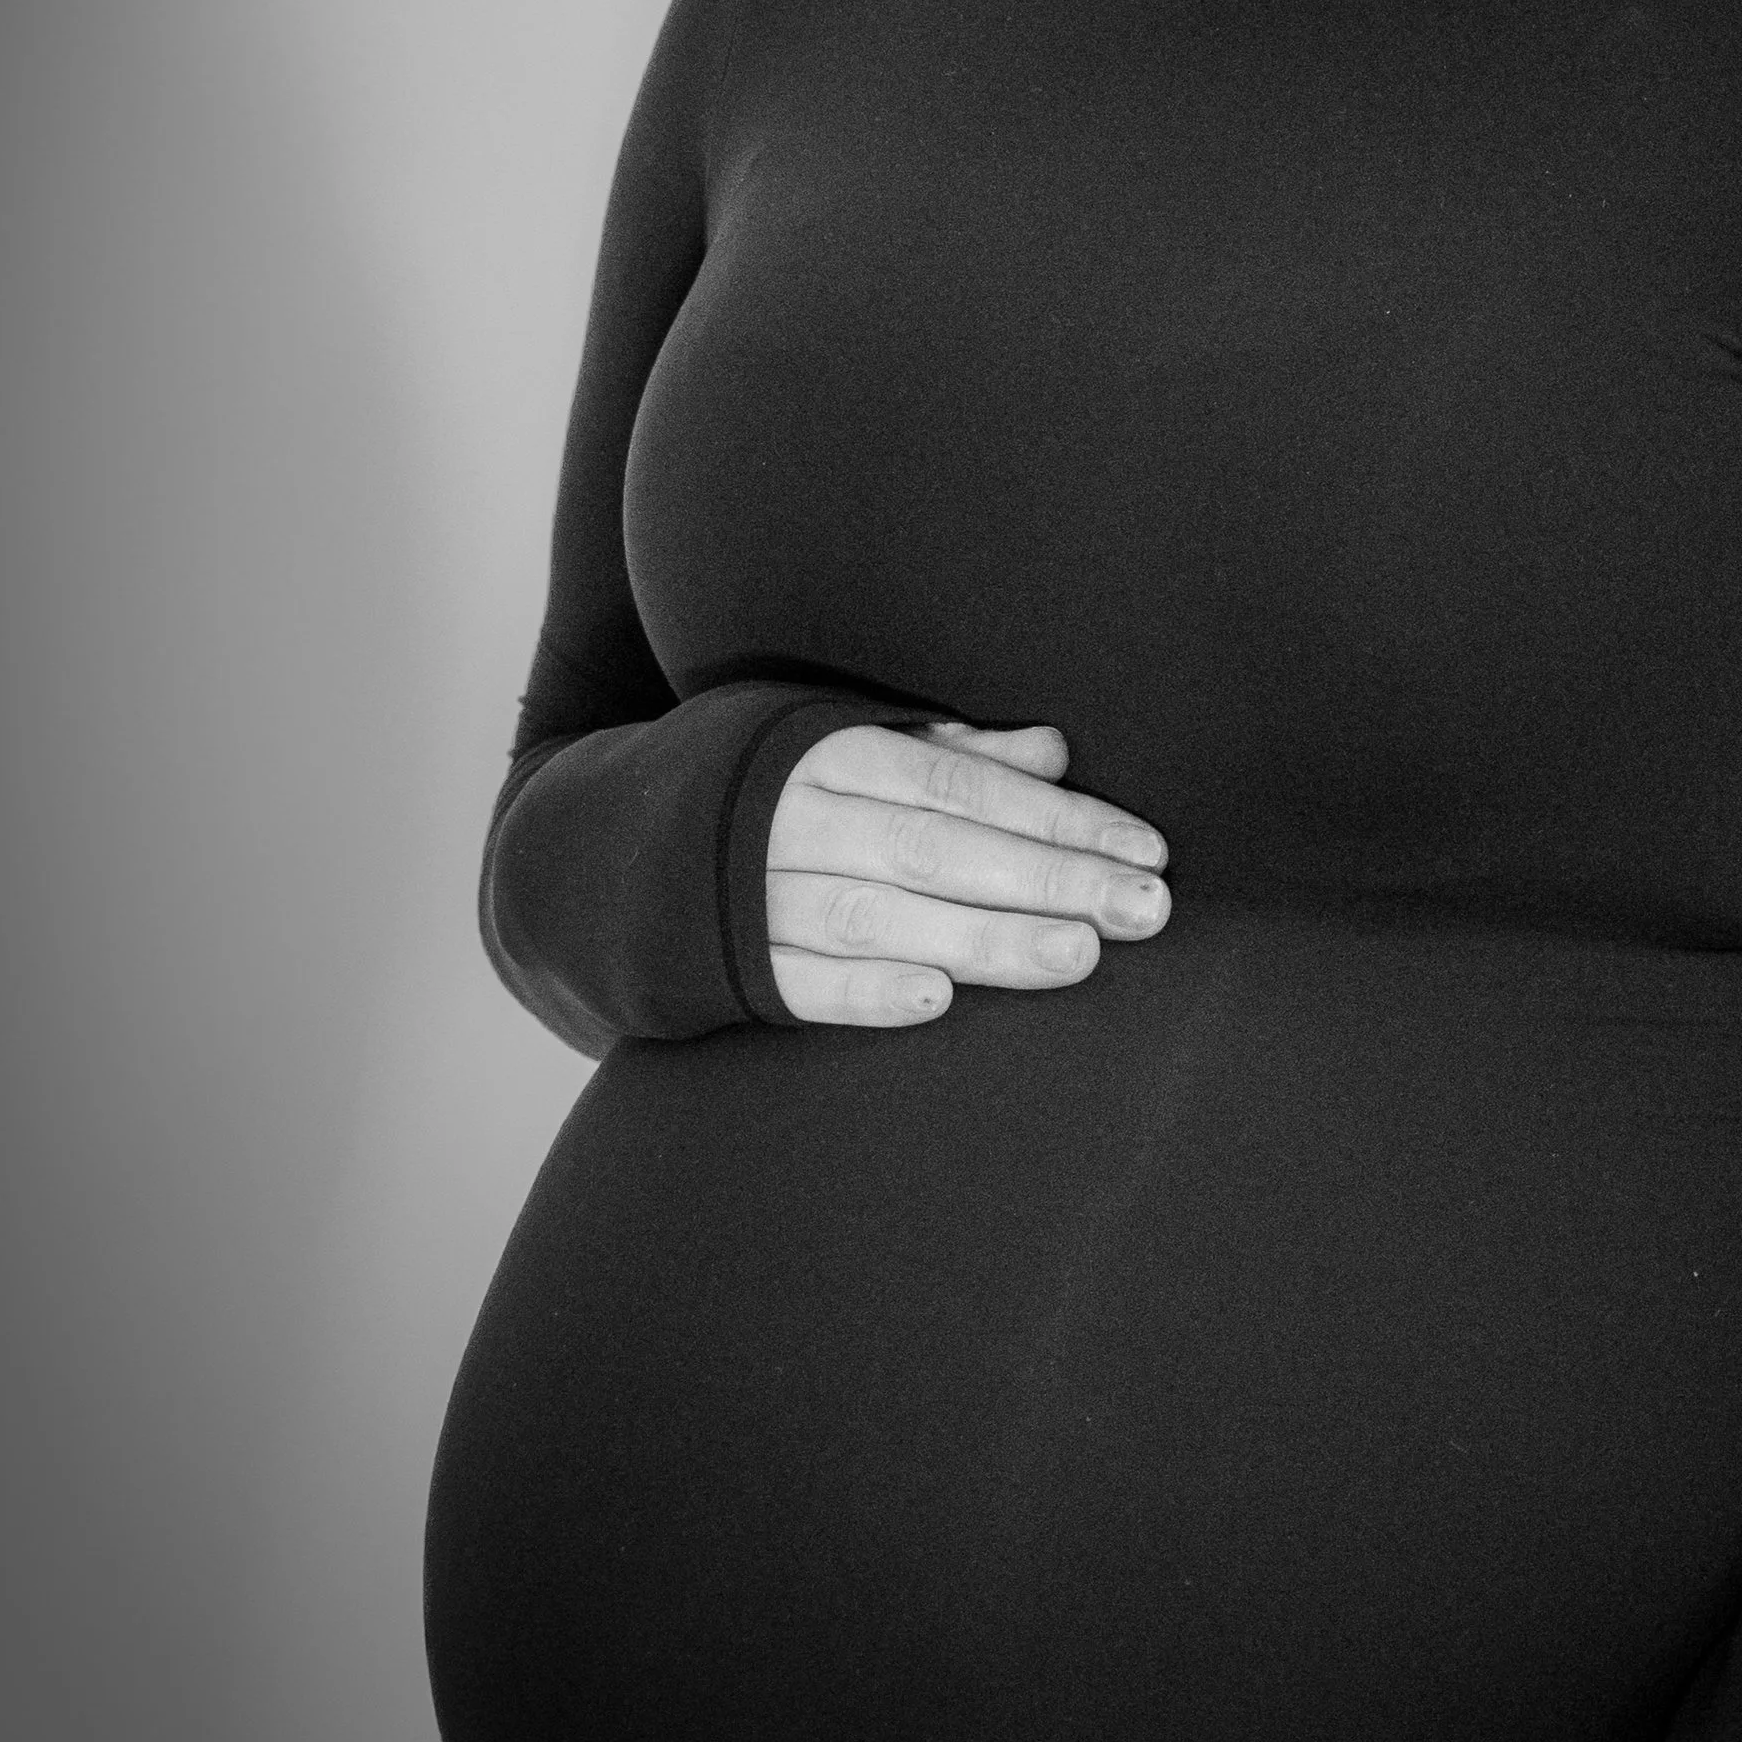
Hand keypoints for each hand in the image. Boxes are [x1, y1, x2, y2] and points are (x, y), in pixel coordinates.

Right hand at [765, 718, 1171, 1025]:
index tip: (1145, 848)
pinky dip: (866, 992)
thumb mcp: (839, 738)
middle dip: (1050, 879)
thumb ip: (948, 751)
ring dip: (982, 940)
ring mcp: (753, 895)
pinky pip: (801, 983)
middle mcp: (792, 817)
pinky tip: (938, 1002)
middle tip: (1145, 910)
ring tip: (1077, 957)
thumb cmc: (755, 783)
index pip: (963, 785)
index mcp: (829, 750)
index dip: (1057, 816)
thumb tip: (1055, 751)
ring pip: (880, 916)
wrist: (595, 846)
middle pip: (938, 849)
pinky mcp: (726, 966)